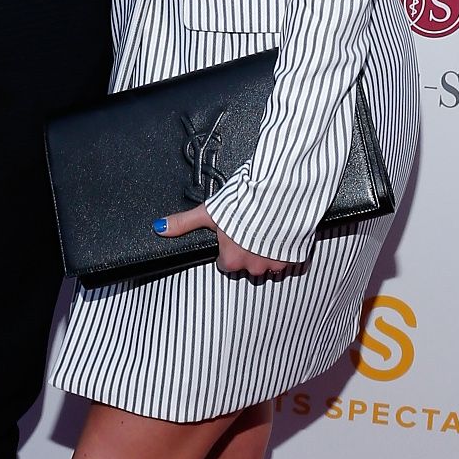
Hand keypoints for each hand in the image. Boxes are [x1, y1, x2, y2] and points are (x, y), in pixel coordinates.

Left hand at [154, 204, 302, 279]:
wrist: (280, 192)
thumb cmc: (245, 200)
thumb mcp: (210, 210)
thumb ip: (184, 222)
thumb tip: (160, 228)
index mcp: (233, 260)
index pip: (226, 264)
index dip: (229, 249)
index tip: (234, 235)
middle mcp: (255, 267)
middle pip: (250, 266)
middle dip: (251, 251)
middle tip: (252, 229)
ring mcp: (277, 264)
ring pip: (271, 265)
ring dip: (271, 251)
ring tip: (270, 229)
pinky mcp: (297, 258)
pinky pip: (294, 261)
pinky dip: (291, 250)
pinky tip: (286, 233)